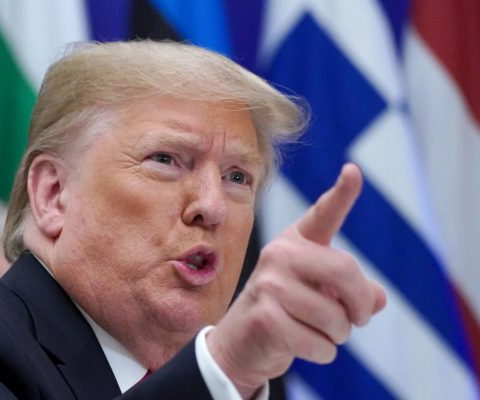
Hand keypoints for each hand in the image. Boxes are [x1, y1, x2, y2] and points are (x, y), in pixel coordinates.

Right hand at [206, 163, 386, 396]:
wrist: (241, 343)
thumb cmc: (288, 312)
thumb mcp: (322, 295)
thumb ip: (354, 291)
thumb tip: (376, 299)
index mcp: (294, 243)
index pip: (322, 215)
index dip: (342, 193)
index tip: (353, 170)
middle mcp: (279, 256)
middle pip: (345, 271)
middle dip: (361, 304)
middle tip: (359, 318)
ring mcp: (268, 285)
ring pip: (336, 316)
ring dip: (339, 335)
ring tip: (319, 332)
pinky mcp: (265, 317)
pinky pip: (320, 342)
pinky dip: (323, 352)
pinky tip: (304, 345)